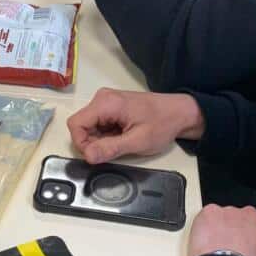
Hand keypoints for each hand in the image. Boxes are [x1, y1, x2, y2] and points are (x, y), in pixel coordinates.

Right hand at [68, 88, 204, 163]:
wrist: (180, 113)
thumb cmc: (162, 124)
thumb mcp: (137, 141)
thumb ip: (110, 148)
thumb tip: (88, 156)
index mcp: (106, 103)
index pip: (76, 124)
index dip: (82, 143)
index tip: (99, 154)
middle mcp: (102, 99)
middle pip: (82, 126)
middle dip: (93, 143)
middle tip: (116, 149)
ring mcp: (106, 102)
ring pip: (89, 127)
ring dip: (101, 140)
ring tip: (123, 141)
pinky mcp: (111, 107)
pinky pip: (98, 125)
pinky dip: (107, 135)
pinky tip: (123, 136)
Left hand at [188, 204, 255, 255]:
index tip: (251, 248)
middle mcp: (251, 216)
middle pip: (244, 219)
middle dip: (238, 232)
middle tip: (231, 251)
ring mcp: (230, 213)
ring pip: (224, 217)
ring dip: (219, 230)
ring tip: (215, 251)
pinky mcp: (211, 213)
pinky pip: (206, 216)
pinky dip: (203, 227)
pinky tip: (203, 243)